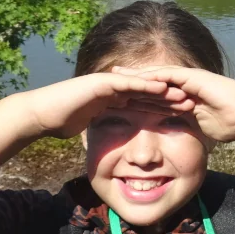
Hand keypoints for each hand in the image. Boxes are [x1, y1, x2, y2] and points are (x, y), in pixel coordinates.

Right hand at [17, 73, 192, 139]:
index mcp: (114, 99)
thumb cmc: (62, 122)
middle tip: (191, 103)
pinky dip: (145, 85)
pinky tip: (162, 89)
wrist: (43, 114)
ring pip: (142, 86)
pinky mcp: (103, 81)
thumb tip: (114, 152)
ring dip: (163, 90)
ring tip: (184, 95)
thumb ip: (104, 131)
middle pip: (147, 93)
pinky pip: (128, 83)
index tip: (181, 117)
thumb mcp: (91, 128)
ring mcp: (109, 82)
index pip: (143, 104)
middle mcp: (114, 88)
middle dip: (169, 98)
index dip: (163, 109)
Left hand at [112, 66, 234, 142]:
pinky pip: (167, 75)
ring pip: (156, 74)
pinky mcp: (193, 77)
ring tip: (115, 74)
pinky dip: (150, 76)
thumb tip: (174, 140)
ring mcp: (189, 78)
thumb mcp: (198, 127)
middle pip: (151, 79)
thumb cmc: (228, 124)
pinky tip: (134, 77)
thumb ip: (185, 127)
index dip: (137, 92)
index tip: (118, 95)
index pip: (156, 91)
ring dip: (135, 74)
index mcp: (183, 94)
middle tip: (108, 79)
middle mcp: (184, 83)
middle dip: (130, 80)